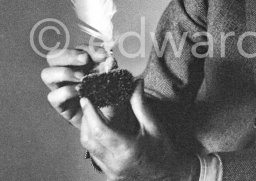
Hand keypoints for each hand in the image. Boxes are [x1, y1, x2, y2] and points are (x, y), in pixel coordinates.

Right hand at [41, 46, 107, 127]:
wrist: (109, 117)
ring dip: (64, 72)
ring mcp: (59, 87)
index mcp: (79, 62)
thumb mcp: (112, 78)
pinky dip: (66, 92)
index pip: (77, 49)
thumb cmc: (109, 94)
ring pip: (46, 74)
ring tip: (81, 78)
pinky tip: (80, 92)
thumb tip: (109, 59)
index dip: (89, 49)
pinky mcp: (59, 104)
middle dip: (69, 55)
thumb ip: (109, 67)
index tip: (103, 56)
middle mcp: (65, 72)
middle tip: (85, 60)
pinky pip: (53, 96)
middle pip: (53, 56)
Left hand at [80, 79, 199, 180]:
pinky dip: (94, 142)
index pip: (100, 130)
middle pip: (89, 139)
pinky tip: (100, 132)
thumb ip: (141, 104)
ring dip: (87, 131)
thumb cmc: (164, 150)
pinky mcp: (110, 175)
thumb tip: (135, 84)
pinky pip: (95, 156)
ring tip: (91, 115)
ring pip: (89, 149)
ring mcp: (111, 171)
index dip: (90, 113)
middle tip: (87, 104)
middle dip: (86, 120)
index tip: (86, 99)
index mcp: (127, 149)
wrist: (170, 174)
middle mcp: (115, 163)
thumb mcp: (154, 125)